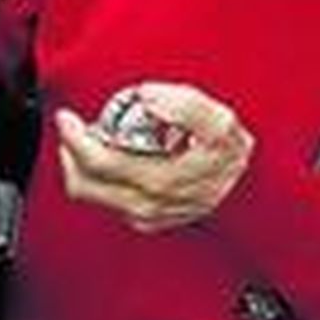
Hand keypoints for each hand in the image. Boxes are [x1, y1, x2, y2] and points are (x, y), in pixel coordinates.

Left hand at [54, 81, 251, 231]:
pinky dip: (98, 178)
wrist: (252, 191)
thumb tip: (148, 98)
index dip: (74, 137)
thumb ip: (182, 104)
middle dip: (71, 151)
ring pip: (90, 194)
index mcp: (158, 180)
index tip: (67, 117)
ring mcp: (145, 216)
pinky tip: (112, 157)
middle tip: (75, 127)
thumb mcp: (217, 119)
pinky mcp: (146, 222)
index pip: (98, 162)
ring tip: (93, 139)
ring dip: (82, 165)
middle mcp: (146, 204)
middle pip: (82, 183)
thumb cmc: (232, 156)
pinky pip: (106, 200)